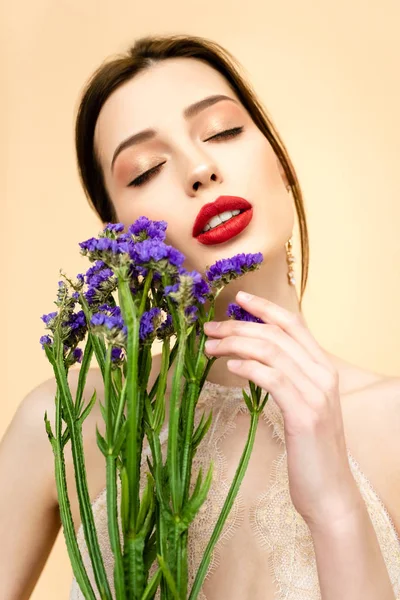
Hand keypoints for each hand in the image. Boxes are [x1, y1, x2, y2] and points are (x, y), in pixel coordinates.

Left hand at [203, 291, 361, 530]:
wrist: (329, 493)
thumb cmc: (309, 450)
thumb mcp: (302, 406)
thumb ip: (289, 379)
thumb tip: (254, 357)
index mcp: (323, 368)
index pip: (294, 324)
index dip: (266, 308)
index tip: (239, 298)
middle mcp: (323, 375)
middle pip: (276, 334)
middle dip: (238, 326)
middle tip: (209, 329)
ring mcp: (316, 394)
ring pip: (272, 351)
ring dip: (235, 344)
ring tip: (209, 347)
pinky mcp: (305, 415)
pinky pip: (273, 378)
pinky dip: (249, 367)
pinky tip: (230, 366)